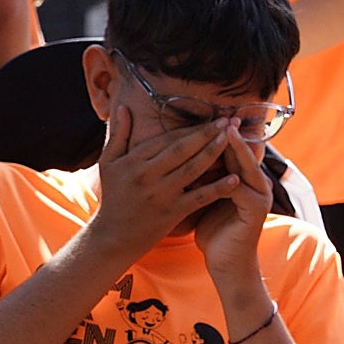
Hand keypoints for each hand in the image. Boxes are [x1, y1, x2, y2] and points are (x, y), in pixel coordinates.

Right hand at [89, 105, 239, 259]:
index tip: (211, 117)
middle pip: (182, 149)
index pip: (167, 138)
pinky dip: (217, 188)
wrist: (113, 237)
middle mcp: (148, 175)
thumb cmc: (113, 197)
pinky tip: (235, 178)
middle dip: (207, 133)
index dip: (191, 127)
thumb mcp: (108, 163)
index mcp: (134, 160)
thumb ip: (118, 134)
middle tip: (228, 120)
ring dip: (214, 152)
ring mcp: (161, 194)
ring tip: (232, 139)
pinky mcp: (172, 213)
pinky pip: (199, 197)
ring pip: (193, 169)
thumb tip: (123, 106)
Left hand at [190, 122, 272, 278]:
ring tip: (224, 133)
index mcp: (243, 177)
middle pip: (241, 153)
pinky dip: (229, 178)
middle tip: (218, 115)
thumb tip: (180, 151)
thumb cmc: (214, 229)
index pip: (232, 149)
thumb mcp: (206, 196)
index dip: (218, 134)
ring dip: (235, 150)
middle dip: (229, 134)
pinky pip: (242, 189)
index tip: (203, 116)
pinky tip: (216, 168)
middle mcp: (255, 183)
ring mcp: (259, 196)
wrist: (227, 262)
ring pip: (245, 167)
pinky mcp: (256, 211)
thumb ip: (202, 174)